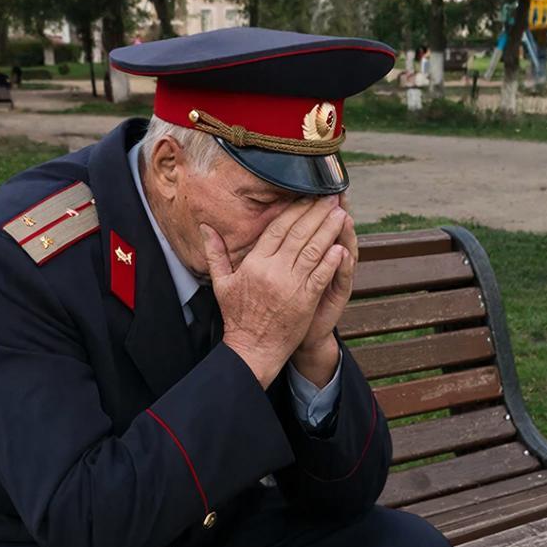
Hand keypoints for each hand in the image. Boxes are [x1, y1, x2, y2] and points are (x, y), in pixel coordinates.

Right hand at [202, 196, 349, 387]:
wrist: (252, 350)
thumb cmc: (237, 317)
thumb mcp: (221, 283)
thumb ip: (215, 252)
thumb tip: (205, 227)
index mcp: (254, 263)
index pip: (277, 228)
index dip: (294, 210)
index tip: (306, 196)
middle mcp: (274, 271)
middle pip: (299, 233)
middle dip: (316, 213)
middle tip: (330, 197)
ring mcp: (292, 285)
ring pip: (314, 250)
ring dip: (329, 230)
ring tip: (341, 214)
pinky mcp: (306, 301)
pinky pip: (322, 275)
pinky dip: (332, 260)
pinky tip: (341, 246)